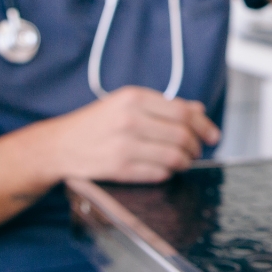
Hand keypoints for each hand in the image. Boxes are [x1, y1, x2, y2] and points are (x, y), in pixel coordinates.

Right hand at [50, 86, 220, 182]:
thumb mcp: (128, 103)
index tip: (213, 134)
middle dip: (197, 145)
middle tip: (198, 150)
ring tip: (184, 161)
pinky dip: (168, 173)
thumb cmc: (97, 123)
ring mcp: (124, 145)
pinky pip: (158, 173)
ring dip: (186, 161)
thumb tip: (199, 109)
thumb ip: (164, 106)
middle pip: (182, 134)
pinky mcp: (118, 168)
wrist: (58, 145)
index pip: (184, 111)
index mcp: (134, 98)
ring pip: (174, 156)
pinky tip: (166, 169)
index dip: (204, 125)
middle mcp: (130, 119)